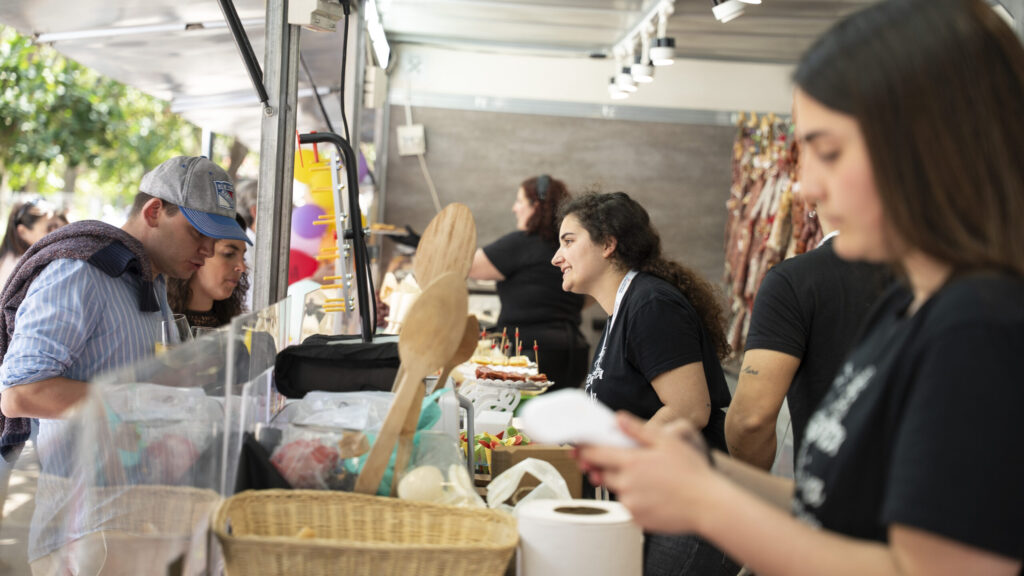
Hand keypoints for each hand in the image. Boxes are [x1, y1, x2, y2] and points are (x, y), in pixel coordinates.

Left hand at [575, 412, 719, 533]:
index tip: (578, 448)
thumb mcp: (667, 442)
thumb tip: (617, 418)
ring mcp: (631, 504)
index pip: (595, 454)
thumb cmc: (691, 472)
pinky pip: (630, 506)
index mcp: (631, 462)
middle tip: (630, 464)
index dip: (584, 450)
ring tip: (652, 481)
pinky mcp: (638, 519)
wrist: (708, 505)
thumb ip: (638, 430)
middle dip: (608, 467)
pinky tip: (656, 495)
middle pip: (604, 473)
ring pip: (618, 490)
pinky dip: (637, 500)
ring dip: (625, 484)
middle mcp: (626, 484)